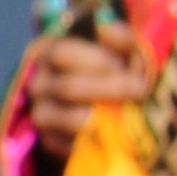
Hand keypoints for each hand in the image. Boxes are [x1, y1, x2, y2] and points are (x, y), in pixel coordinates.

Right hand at [24, 26, 137, 168]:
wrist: (102, 103)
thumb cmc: (115, 70)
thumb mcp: (121, 50)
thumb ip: (118, 38)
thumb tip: (106, 30)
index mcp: (47, 52)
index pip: (61, 53)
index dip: (94, 60)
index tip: (123, 67)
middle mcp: (37, 82)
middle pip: (67, 88)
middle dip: (108, 90)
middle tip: (139, 91)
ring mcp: (39, 113)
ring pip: (66, 119)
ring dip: (101, 117)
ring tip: (123, 114)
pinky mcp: (47, 140)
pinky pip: (65, 145)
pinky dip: (92, 140)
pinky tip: (110, 133)